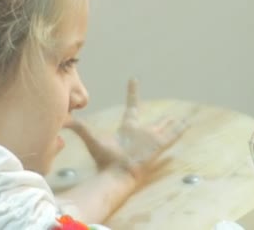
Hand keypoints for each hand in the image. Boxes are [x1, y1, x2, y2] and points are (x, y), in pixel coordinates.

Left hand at [66, 79, 186, 182]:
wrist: (116, 173)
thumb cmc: (104, 159)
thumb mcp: (91, 138)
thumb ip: (79, 127)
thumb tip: (63, 118)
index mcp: (128, 128)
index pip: (132, 107)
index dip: (133, 93)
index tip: (134, 80)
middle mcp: (142, 133)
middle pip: (154, 122)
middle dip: (163, 119)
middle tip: (171, 112)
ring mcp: (152, 140)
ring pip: (166, 129)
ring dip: (175, 124)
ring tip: (187, 118)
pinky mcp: (159, 145)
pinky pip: (173, 136)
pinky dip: (181, 130)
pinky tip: (190, 123)